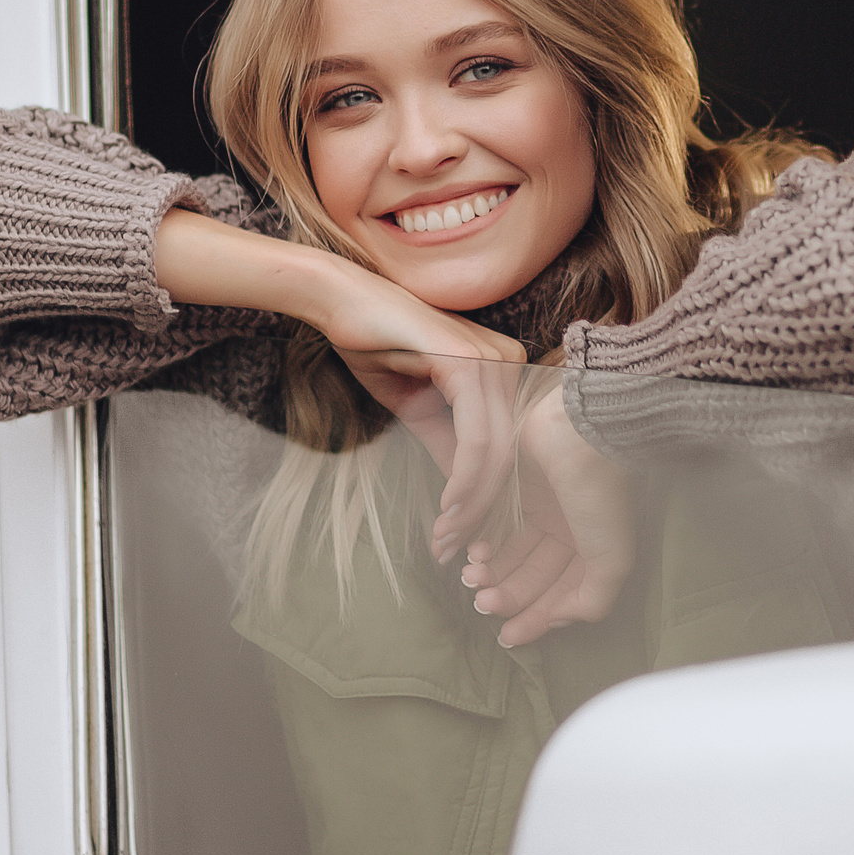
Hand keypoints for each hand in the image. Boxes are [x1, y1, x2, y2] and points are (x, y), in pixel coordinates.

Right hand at [150, 211, 529, 539]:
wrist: (342, 302)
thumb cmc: (378, 346)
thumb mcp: (420, 409)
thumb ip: (449, 447)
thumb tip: (467, 498)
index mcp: (504, 369)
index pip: (510, 446)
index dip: (490, 498)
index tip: (465, 538)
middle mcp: (510, 362)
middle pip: (510, 455)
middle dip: (483, 511)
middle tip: (456, 552)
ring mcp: (495, 360)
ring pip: (497, 453)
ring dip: (472, 505)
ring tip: (446, 539)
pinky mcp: (472, 364)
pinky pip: (478, 438)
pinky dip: (464, 481)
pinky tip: (447, 510)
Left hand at [459, 384, 634, 647]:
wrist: (583, 430)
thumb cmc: (600, 497)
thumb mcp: (610, 558)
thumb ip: (593, 599)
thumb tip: (561, 619)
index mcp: (596, 550)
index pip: (563, 594)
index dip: (535, 619)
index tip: (507, 637)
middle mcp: (572, 531)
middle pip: (535, 575)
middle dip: (507, 595)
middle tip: (480, 604)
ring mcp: (546, 506)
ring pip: (514, 551)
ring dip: (492, 571)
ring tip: (472, 578)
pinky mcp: (520, 483)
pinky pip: (499, 520)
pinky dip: (485, 540)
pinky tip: (474, 551)